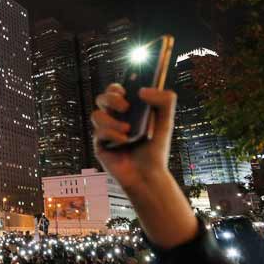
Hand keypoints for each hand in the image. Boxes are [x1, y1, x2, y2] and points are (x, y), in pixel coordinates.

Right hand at [92, 84, 196, 249]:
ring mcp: (105, 132)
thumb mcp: (167, 122)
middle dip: (110, 98)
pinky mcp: (100, 145)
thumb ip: (164, 100)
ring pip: (96, 115)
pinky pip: (98, 132)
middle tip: (125, 106)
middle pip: (101, 98)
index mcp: (128, 110)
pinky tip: (124, 142)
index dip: (116, 88)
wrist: (148, 175)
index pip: (115, 91)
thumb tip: (142, 90)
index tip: (127, 91)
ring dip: (112, 120)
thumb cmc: (156, 149)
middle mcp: (115, 119)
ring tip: (128, 130)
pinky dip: (112, 135)